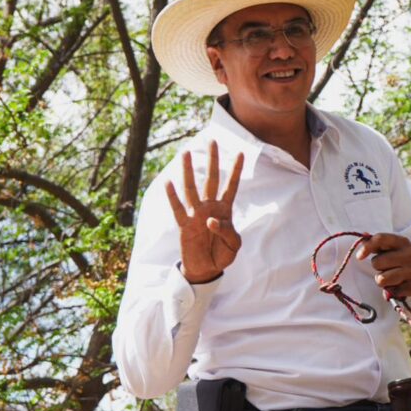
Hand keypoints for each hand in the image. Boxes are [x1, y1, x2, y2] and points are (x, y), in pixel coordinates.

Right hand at [165, 140, 244, 283]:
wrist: (207, 269)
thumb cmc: (221, 254)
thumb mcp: (233, 245)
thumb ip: (226, 231)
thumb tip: (211, 220)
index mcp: (225, 210)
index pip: (232, 186)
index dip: (236, 171)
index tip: (241, 153)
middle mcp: (209, 207)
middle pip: (211, 180)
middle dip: (213, 161)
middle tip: (212, 141)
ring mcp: (196, 214)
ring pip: (192, 189)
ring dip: (189, 171)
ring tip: (186, 154)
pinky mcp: (184, 225)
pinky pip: (178, 209)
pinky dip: (173, 197)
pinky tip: (168, 182)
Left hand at [355, 233, 410, 298]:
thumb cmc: (400, 257)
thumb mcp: (393, 246)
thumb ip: (377, 243)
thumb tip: (362, 238)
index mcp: (402, 242)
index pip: (380, 239)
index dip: (367, 247)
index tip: (359, 256)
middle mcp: (409, 255)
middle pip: (377, 262)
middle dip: (376, 266)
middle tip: (385, 266)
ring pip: (381, 279)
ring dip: (381, 279)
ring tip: (389, 276)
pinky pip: (389, 291)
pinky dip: (390, 290)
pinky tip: (397, 284)